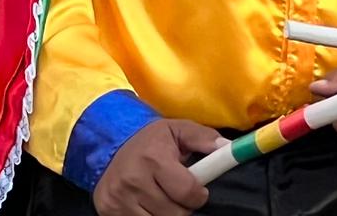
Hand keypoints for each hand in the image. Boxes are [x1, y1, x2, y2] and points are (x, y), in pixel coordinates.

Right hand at [93, 119, 217, 215]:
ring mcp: (119, 200)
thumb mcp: (178, 129)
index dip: (199, 196)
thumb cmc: (152, 140)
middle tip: (180, 197)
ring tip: (165, 200)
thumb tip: (228, 148)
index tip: (199, 192)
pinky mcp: (108, 211)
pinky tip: (150, 207)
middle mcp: (134, 181)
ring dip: (166, 214)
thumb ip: (204, 138)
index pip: (186, 192)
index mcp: (155, 159)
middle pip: (173, 213)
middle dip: (183, 208)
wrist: (110, 144)